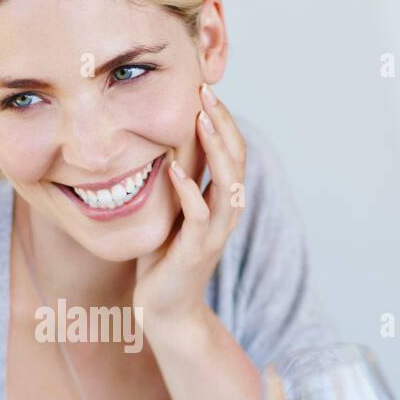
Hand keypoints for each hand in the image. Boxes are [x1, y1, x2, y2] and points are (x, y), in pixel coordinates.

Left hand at [134, 83, 245, 332]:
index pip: (231, 151)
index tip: (204, 89)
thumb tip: (163, 145)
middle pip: (236, 159)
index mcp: (222, 201)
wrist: (166, 310)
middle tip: (206, 91)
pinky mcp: (196, 250)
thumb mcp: (172, 212)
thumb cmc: (165, 260)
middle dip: (222, 123)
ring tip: (201, 119)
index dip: (222, 120)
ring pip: (227, 183)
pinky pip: (198, 215)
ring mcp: (214, 232)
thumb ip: (177, 184)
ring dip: (214, 149)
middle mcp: (226, 213)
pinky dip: (189, 190)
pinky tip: (175, 169)